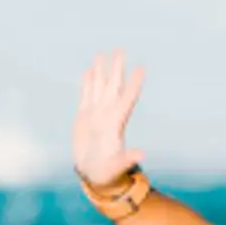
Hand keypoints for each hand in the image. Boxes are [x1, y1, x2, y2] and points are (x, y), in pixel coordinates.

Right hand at [74, 49, 145, 187]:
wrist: (92, 174)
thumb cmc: (107, 173)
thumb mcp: (116, 168)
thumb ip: (127, 160)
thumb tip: (142, 154)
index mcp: (115, 125)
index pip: (126, 99)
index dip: (133, 85)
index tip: (141, 69)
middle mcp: (107, 115)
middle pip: (112, 87)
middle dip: (116, 69)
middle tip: (120, 50)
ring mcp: (96, 115)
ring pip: (98, 88)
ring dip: (101, 71)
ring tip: (101, 54)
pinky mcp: (84, 118)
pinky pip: (86, 96)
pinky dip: (87, 83)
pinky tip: (88, 70)